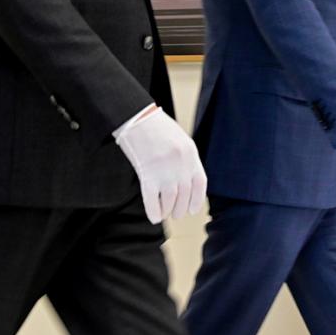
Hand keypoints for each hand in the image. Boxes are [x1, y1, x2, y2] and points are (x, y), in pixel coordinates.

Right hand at [114, 106, 207, 224]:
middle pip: (185, 195)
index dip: (197, 200)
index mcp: (190, 153)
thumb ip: (185, 159)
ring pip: (170, 201)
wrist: (135, 118)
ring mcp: (164, 169)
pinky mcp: (146, 174)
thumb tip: (186, 183)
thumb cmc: (156, 128)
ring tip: (165, 213)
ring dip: (168, 211)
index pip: (199, 184)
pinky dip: (153, 211)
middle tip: (175, 213)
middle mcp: (180, 163)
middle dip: (180, 209)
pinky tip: (154, 216)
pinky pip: (152, 200)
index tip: (192, 210)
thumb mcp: (179, 140)